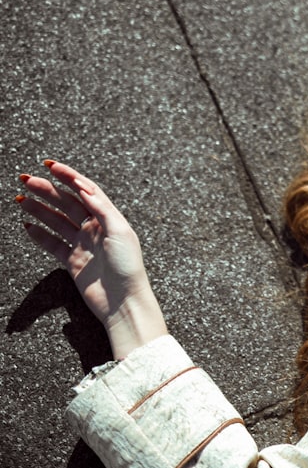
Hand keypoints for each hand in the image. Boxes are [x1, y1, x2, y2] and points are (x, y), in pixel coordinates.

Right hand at [17, 160, 166, 358]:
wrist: (123, 302)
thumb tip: (84, 186)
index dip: (68, 176)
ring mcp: (83, 245)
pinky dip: (39, 235)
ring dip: (39, 209)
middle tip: (26, 179)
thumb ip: (101, 208)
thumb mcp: (120, 233)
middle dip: (47, 190)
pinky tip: (27, 226)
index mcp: (109, 218)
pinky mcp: (73, 262)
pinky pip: (53, 244)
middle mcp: (96, 229)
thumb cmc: (127, 267)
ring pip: (57, 221)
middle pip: (68, 203)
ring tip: (21, 198)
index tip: (49, 165)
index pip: (86, 190)